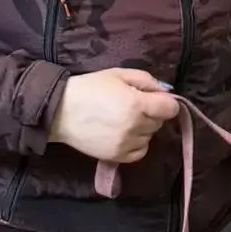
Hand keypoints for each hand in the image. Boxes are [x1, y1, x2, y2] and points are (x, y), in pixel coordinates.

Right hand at [51, 68, 178, 163]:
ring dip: (143, 128)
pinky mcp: (117, 157)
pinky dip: (137, 143)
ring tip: (123, 119)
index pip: (170, 108)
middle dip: (151, 113)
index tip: (156, 100)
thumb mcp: (118, 74)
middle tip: (132, 106)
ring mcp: (126, 144)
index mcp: (136, 104)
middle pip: (159, 122)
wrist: (60, 111)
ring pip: (150, 136)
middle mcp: (134, 126)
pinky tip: (123, 134)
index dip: (166, 102)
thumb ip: (146, 81)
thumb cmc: (89, 88)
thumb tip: (166, 92)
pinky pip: (140, 151)